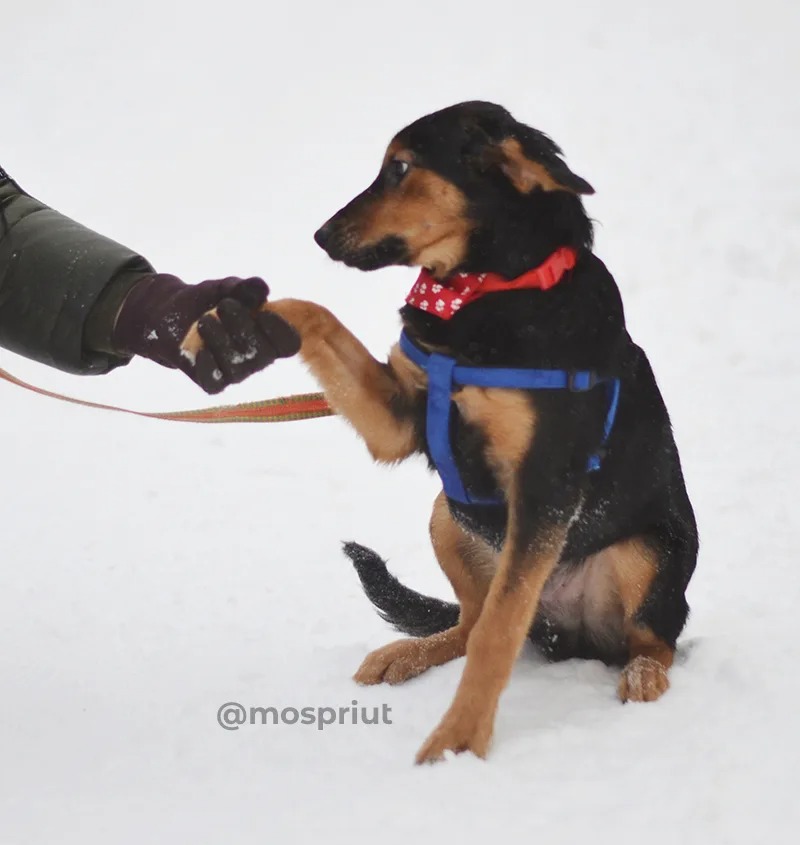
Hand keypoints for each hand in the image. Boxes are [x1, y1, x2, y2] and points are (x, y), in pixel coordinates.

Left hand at [112, 274, 299, 393]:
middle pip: (262, 354)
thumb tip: (262, 289)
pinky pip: (214, 382)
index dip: (280, 331)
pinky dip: (207, 366)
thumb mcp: (228, 288)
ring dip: (220, 341)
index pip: (289, 344)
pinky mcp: (212, 382)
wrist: (175, 312)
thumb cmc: (211, 300)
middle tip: (223, 306)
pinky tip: (199, 349)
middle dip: (243, 328)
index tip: (262, 312)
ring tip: (204, 320)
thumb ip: (245, 288)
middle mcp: (258, 359)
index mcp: (271, 337)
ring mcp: (236, 373)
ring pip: (236, 368)